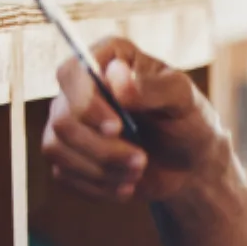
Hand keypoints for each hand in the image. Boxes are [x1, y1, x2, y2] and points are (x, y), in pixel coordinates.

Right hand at [41, 36, 227, 203]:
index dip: (87, 104)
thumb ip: (153, 87)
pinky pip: (64, 175)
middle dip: (102, 148)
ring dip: (101, 170)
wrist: (189, 163)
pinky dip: (98, 186)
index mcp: (107, 58)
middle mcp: (80, 87)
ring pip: (57, 149)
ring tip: (138, 172)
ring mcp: (69, 121)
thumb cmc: (188, 121)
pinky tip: (126, 186)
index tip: (117, 128)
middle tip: (141, 161)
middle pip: (62, 119)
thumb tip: (115, 77)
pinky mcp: (67, 154)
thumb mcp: (183, 99)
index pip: (71, 73)